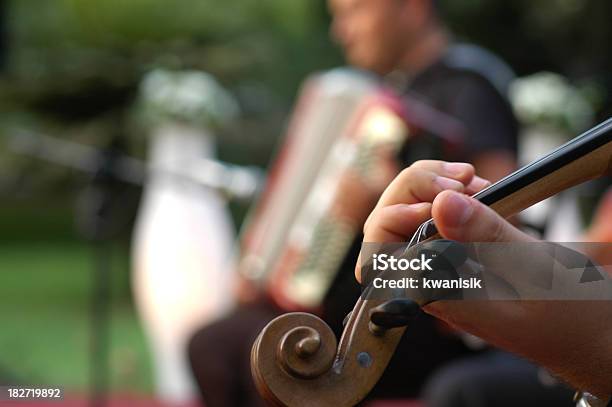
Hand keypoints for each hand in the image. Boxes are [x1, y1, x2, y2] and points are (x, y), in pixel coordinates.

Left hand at [358, 160, 611, 396]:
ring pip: (411, 218)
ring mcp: (445, 269)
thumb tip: (441, 205)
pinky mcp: (462, 256)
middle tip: (463, 177)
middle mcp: (432, 284)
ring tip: (474, 180)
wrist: (593, 336)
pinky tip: (478, 189)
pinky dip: (453, 197)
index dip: (396, 217)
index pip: (378, 258)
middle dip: (417, 190)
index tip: (442, 196)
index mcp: (436, 298)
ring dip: (435, 189)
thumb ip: (486, 237)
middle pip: (389, 228)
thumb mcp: (535, 270)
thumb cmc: (569, 316)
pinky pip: (438, 220)